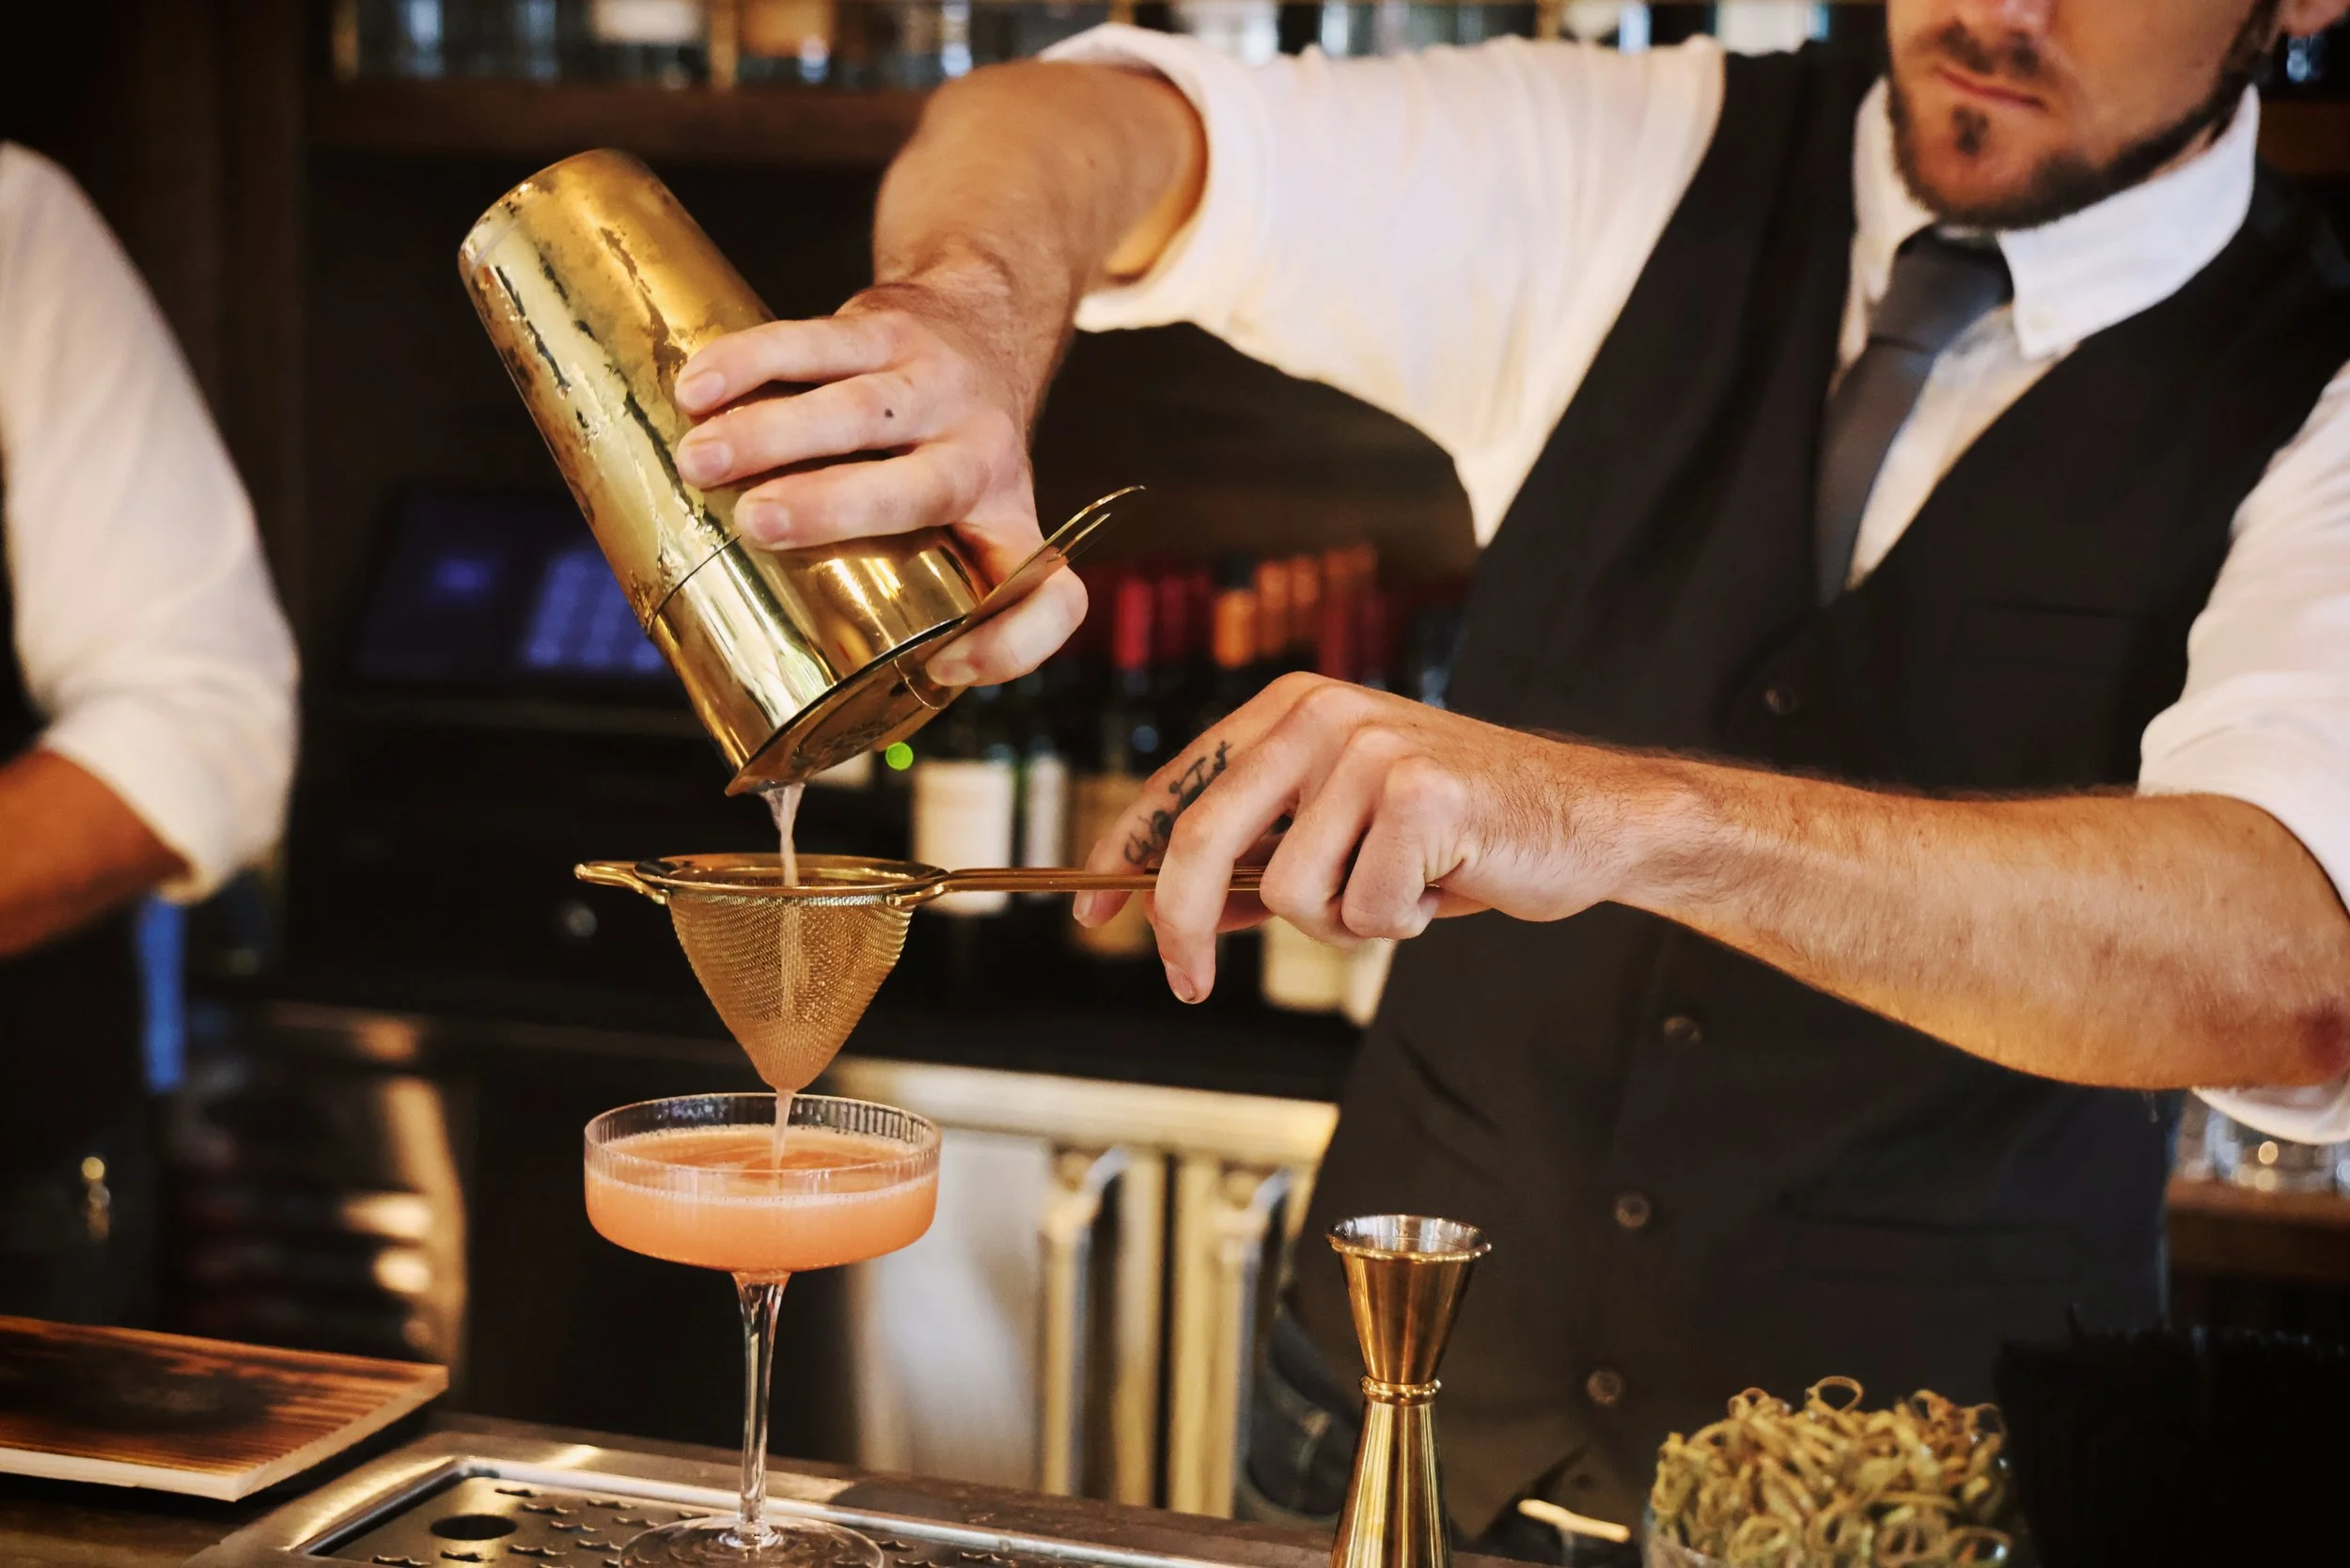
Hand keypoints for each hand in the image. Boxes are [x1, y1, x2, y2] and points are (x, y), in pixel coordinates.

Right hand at [670, 279, 1083, 686]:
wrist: (984, 323)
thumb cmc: (960, 454)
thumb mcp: (984, 525)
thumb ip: (950, 595)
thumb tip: (901, 673)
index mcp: (1009, 521)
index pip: (1053, 594)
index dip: (1014, 647)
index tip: (944, 666)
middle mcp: (983, 455)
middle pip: (920, 489)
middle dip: (833, 505)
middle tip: (754, 523)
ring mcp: (936, 386)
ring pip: (857, 409)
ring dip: (771, 432)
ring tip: (701, 460)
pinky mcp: (888, 328)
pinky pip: (816, 342)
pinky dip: (752, 362)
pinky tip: (699, 388)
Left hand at [1075, 674, 1670, 1001]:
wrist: (1585, 819)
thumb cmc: (1461, 831)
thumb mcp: (1347, 835)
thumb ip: (1263, 859)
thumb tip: (1174, 913)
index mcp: (1291, 711)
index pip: (1179, 784)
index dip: (1124, 855)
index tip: (1091, 916)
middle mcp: (1321, 714)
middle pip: (1203, 834)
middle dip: (1180, 922)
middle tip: (1188, 984)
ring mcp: (1370, 747)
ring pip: (1289, 891)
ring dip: (1342, 922)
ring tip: (1399, 892)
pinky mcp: (1420, 791)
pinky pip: (1363, 906)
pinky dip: (1398, 924)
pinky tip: (1440, 888)